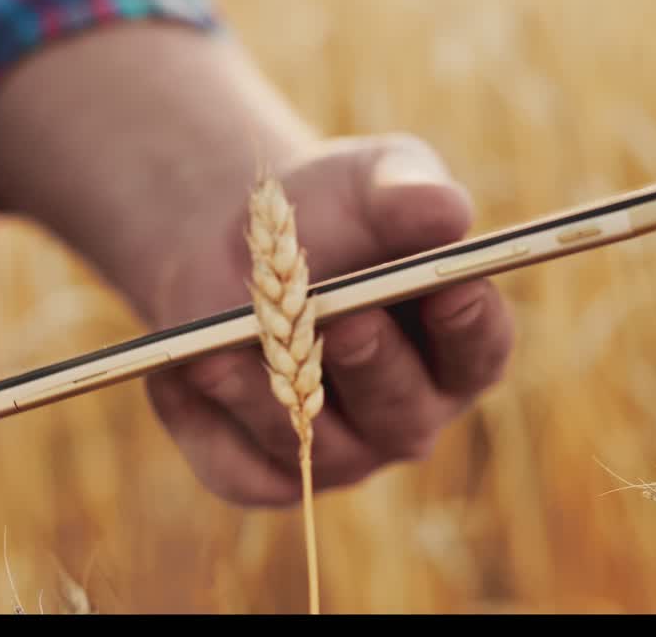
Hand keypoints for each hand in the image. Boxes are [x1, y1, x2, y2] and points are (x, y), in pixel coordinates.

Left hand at [142, 134, 515, 505]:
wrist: (237, 243)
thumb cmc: (331, 211)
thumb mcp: (370, 182)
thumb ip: (409, 193)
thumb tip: (447, 212)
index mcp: (454, 352)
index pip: (479, 354)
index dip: (471, 328)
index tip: (453, 289)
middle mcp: (405, 415)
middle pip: (400, 413)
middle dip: (373, 367)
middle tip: (349, 322)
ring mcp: (337, 452)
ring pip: (309, 447)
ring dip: (265, 400)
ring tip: (223, 352)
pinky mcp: (264, 473)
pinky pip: (238, 469)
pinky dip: (203, 424)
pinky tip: (177, 372)